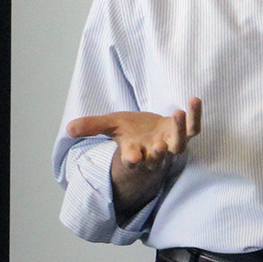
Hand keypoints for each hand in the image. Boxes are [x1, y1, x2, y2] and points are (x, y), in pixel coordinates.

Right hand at [66, 98, 201, 223]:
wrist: (153, 133)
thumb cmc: (133, 132)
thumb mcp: (112, 126)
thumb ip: (92, 127)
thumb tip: (68, 128)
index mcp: (136, 154)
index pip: (133, 161)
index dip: (132, 160)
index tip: (131, 158)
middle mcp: (155, 153)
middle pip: (158, 158)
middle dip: (158, 153)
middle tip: (159, 146)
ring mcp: (172, 145)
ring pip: (179, 144)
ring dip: (178, 132)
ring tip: (177, 113)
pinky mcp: (185, 134)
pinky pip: (193, 127)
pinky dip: (195, 115)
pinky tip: (194, 100)